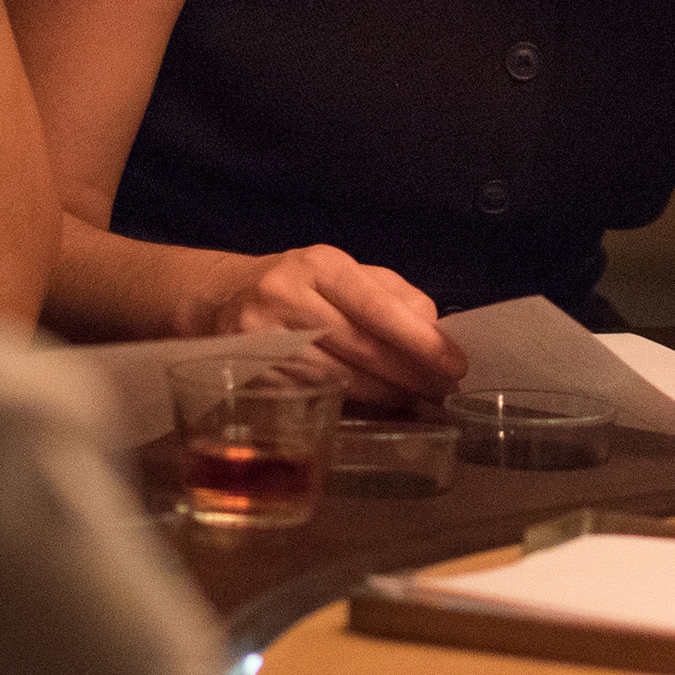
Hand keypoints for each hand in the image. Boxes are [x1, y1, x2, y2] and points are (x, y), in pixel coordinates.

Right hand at [186, 243, 463, 405]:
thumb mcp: (343, 273)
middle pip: (360, 347)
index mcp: (319, 265)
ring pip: (337, 378)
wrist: (220, 298)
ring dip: (386, 396)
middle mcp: (286, 297)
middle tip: (446, 392)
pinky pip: (312, 396)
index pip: (376, 305)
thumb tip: (436, 329)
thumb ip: (393, 294)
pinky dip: (350, 406)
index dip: (419, 340)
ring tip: (420, 402)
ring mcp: (262, 339)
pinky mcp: (250, 374)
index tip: (455, 364)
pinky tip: (378, 409)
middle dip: (410, 374)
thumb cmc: (298, 285)